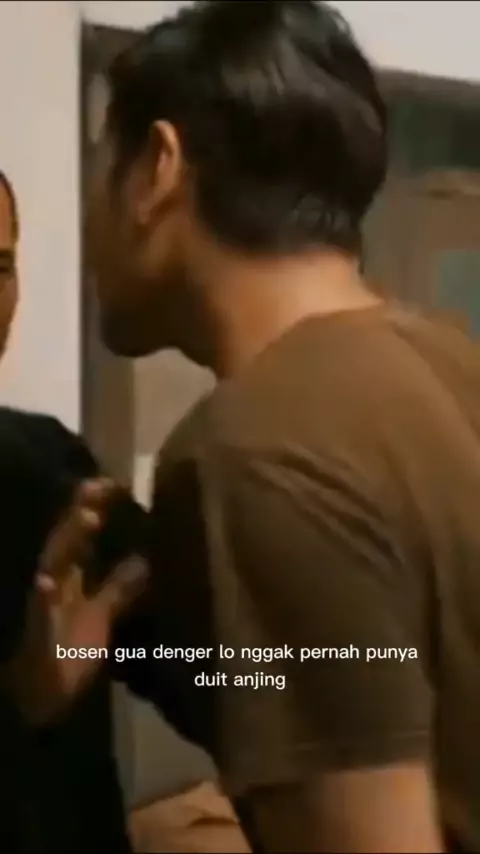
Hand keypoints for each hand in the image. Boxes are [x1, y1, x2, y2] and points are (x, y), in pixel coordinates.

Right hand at [3, 479, 146, 725]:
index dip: (95, 507)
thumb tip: (142, 560)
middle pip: (66, 541)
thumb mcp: (101, 615)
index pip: (82, 536)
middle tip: (99, 484)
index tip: (115, 483)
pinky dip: (43, 596)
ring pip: (53, 566)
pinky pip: (40, 614)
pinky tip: (45, 580)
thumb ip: (118, 588)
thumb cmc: (68, 654)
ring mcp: (44, 608)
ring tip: (87, 516)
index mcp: (69, 578)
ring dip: (68, 542)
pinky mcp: (39, 635)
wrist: (38, 703)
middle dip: (80, 511)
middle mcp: (54, 585)